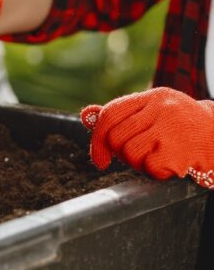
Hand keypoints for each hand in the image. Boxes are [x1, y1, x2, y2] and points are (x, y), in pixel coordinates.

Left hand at [81, 87, 213, 186]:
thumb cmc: (184, 129)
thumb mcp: (156, 113)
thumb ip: (122, 116)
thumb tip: (85, 116)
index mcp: (154, 96)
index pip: (110, 114)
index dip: (97, 139)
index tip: (99, 159)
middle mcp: (162, 108)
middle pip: (116, 137)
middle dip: (122, 154)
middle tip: (141, 156)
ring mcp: (171, 127)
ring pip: (129, 153)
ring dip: (140, 164)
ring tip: (159, 158)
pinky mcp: (179, 149)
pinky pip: (149, 167)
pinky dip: (157, 172)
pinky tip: (173, 165)